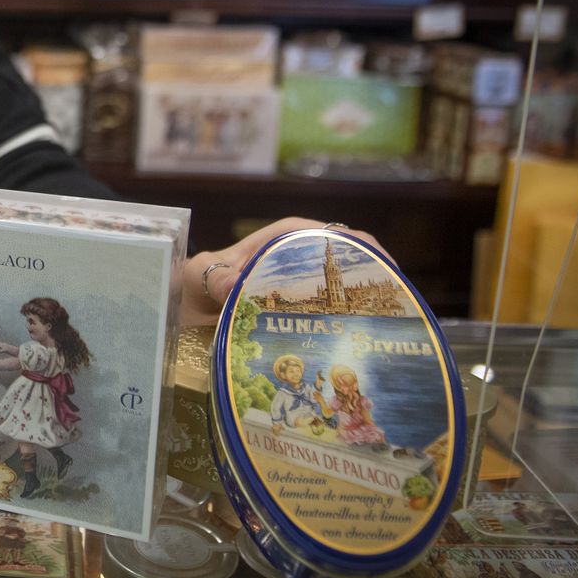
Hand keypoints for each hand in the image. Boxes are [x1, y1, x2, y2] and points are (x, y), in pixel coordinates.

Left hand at [181, 218, 386, 326]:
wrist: (185, 309)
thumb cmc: (193, 282)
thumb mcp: (197, 277)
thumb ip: (213, 279)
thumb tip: (233, 286)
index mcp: (278, 239)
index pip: (326, 232)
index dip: (359, 245)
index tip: (382, 262)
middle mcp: (293, 258)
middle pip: (343, 260)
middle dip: (370, 276)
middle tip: (393, 303)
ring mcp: (298, 284)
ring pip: (340, 289)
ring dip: (360, 305)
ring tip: (384, 328)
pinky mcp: (297, 309)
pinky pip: (326, 313)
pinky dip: (342, 324)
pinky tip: (356, 345)